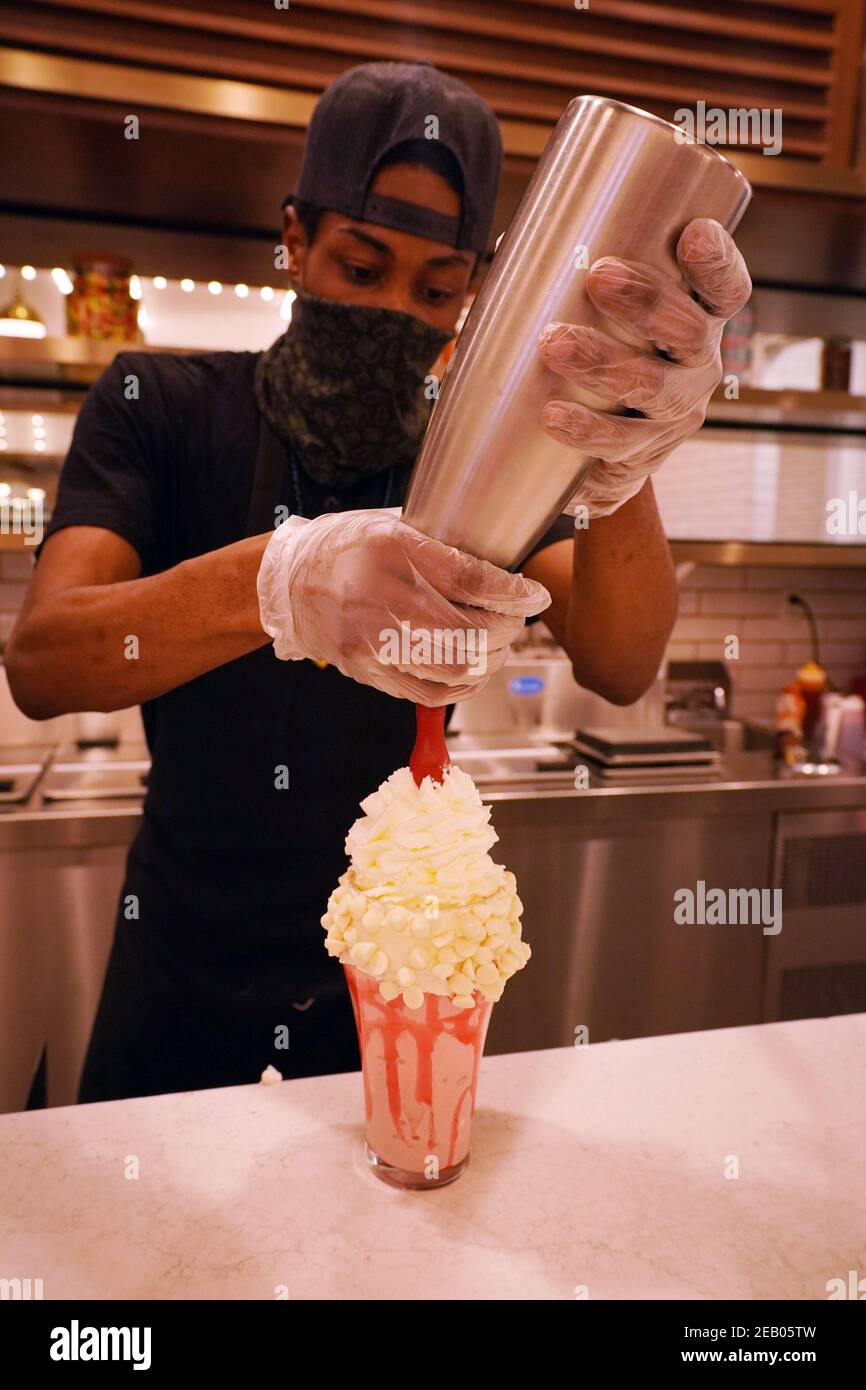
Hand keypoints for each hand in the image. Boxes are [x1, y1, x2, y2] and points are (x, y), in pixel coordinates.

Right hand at [257, 508, 549, 704]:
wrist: (289, 583)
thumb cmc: (348, 548)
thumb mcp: (392, 526)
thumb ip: (440, 545)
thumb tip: (501, 566)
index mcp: (391, 548)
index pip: (470, 579)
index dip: (512, 593)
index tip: (534, 595)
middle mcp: (380, 595)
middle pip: (468, 631)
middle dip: (506, 630)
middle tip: (515, 621)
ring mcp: (372, 640)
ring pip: (455, 668)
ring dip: (489, 660)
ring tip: (496, 646)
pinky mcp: (367, 670)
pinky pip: (430, 693)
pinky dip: (463, 686)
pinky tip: (472, 671)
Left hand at [537, 217, 751, 516]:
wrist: (598, 450)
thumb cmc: (598, 351)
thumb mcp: (601, 313)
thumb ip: (571, 275)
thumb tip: (512, 241)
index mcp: (698, 318)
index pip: (725, 289)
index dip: (716, 262)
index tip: (694, 231)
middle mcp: (699, 365)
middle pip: (689, 331)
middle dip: (647, 301)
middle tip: (600, 276)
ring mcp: (675, 413)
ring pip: (654, 388)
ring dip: (606, 362)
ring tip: (555, 343)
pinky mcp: (645, 454)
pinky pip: (619, 444)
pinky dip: (586, 428)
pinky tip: (553, 414)